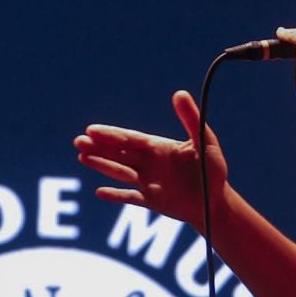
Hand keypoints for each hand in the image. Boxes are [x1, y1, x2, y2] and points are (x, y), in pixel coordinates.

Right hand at [75, 90, 228, 230]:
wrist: (218, 203)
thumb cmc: (213, 170)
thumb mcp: (204, 141)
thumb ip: (191, 119)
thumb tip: (179, 93)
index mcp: (158, 147)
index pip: (129, 140)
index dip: (110, 135)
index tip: (91, 130)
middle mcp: (149, 163)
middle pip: (119, 154)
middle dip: (99, 147)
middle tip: (78, 141)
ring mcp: (148, 183)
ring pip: (119, 172)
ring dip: (101, 165)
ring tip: (81, 157)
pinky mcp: (151, 202)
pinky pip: (129, 198)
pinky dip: (115, 195)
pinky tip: (99, 192)